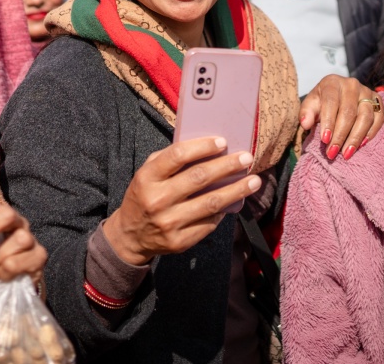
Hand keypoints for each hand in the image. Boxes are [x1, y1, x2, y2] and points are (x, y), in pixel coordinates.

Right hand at [103, 136, 259, 266]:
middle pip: (199, 178)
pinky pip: (209, 223)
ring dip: (237, 190)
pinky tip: (235, 202)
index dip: (202, 147)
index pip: (177, 156)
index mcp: (147, 177)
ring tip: (254, 181)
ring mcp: (169, 223)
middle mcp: (157, 200)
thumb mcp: (148, 173)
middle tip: (246, 158)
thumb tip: (208, 150)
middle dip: (227, 166)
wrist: (130, 236)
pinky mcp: (180, 241)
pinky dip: (224, 211)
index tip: (223, 142)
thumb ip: (170, 160)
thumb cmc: (144, 196)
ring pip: (211, 203)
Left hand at [300, 75, 383, 160]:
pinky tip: (361, 144)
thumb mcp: (310, 104)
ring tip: (346, 153)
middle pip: (349, 112)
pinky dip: (371, 132)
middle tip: (332, 152)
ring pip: (365, 117)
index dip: (328, 122)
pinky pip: (379, 118)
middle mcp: (352, 84)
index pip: (331, 102)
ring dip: (355, 138)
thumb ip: (306, 113)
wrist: (337, 95)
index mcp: (332, 82)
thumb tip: (305, 124)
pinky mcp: (377, 101)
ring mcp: (367, 92)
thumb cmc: (322, 101)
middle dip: (340, 135)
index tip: (324, 140)